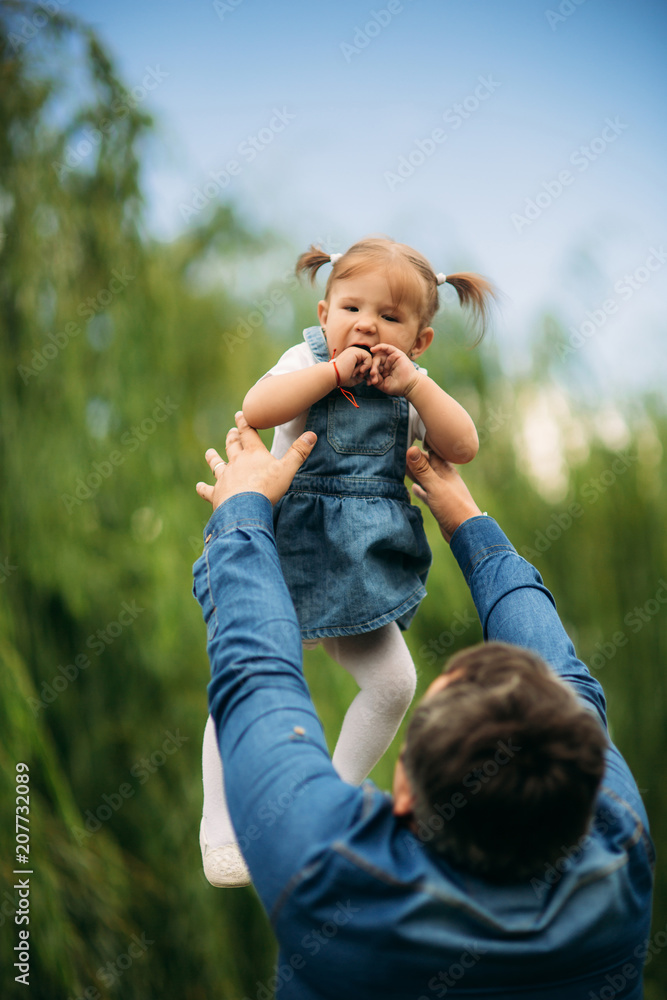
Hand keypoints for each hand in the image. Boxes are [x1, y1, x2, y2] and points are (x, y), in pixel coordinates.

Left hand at [196, 412, 316, 510]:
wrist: (245, 507)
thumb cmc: (267, 487)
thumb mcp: (288, 469)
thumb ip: (299, 452)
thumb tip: (312, 434)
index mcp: (253, 454)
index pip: (248, 433)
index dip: (244, 422)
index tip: (240, 414)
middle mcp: (236, 462)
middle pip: (232, 446)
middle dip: (232, 437)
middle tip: (231, 431)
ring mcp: (224, 477)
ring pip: (216, 464)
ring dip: (213, 458)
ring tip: (210, 452)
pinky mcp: (217, 493)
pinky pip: (207, 489)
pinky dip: (203, 488)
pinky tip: (199, 487)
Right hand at [332, 346, 371, 386]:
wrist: (333, 376)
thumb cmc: (342, 378)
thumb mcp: (356, 378)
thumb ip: (363, 375)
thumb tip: (371, 376)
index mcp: (353, 357)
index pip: (366, 363)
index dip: (368, 372)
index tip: (367, 382)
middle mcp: (354, 352)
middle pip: (369, 361)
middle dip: (368, 371)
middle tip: (362, 377)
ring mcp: (354, 350)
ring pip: (369, 359)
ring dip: (366, 369)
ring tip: (359, 373)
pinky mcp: (355, 351)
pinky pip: (368, 357)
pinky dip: (367, 365)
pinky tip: (361, 370)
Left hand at [367, 344, 419, 395]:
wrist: (409, 386)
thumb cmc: (397, 387)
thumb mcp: (383, 384)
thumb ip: (375, 379)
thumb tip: (368, 374)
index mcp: (383, 369)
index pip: (373, 367)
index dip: (369, 372)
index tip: (369, 381)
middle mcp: (387, 363)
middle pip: (375, 361)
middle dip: (372, 368)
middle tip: (372, 375)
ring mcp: (391, 358)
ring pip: (379, 355)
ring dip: (375, 362)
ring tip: (374, 371)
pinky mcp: (396, 354)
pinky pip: (386, 347)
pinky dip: (379, 347)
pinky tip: (372, 349)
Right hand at [406, 446, 482, 542]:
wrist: (466, 532)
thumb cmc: (453, 507)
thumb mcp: (435, 486)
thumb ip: (422, 469)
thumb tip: (411, 449)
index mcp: (445, 470)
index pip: (431, 451)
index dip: (420, 444)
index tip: (407, 436)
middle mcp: (444, 478)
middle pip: (427, 465)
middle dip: (415, 459)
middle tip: (399, 452)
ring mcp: (442, 491)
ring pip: (426, 478)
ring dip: (415, 474)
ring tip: (402, 467)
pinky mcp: (439, 504)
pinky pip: (427, 493)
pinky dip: (420, 490)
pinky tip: (414, 489)